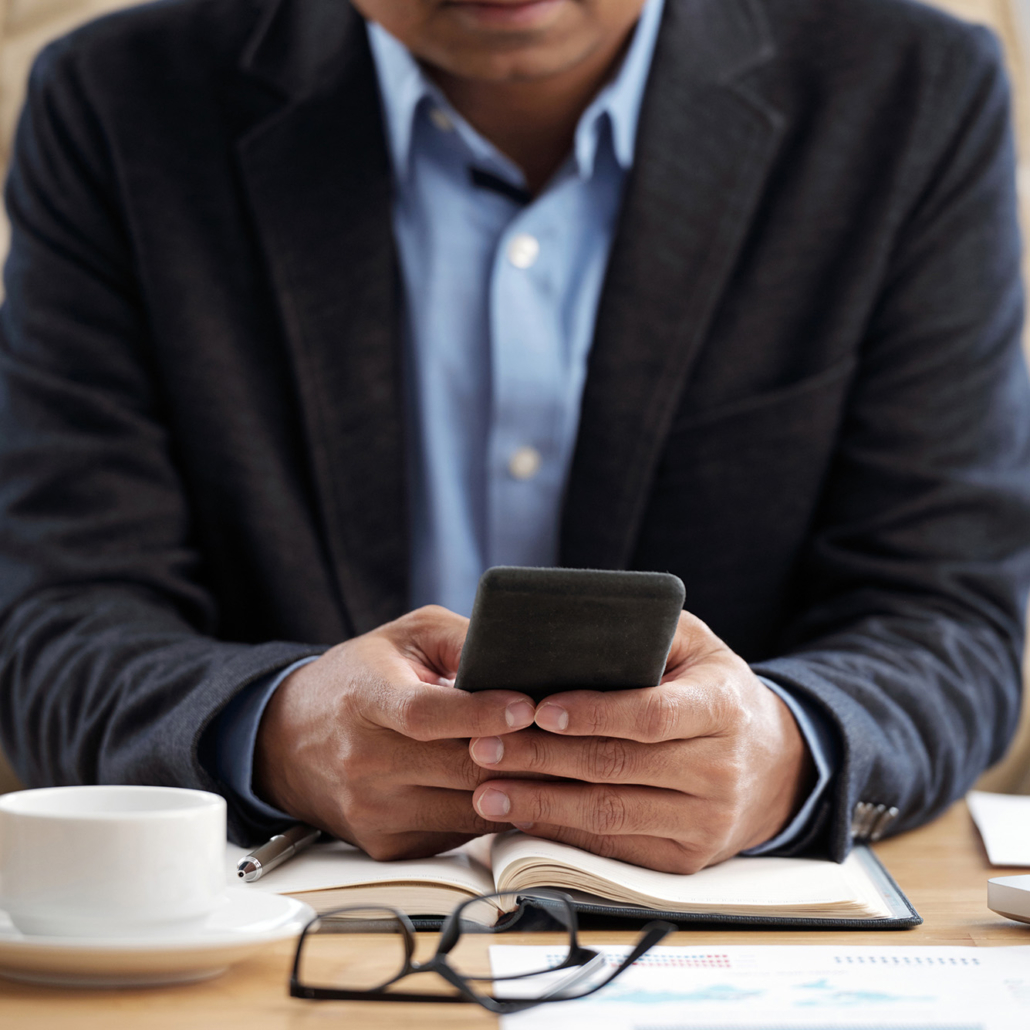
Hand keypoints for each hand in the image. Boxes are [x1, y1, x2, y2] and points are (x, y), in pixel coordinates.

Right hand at [253, 606, 535, 859]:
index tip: (527, 707)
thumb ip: (462, 640)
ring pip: (469, 809)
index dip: (480, 713)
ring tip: (552, 764)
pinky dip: (490, 813)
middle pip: (458, 768)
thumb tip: (520, 659)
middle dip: (520, 755)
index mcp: (366, 698)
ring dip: (516, 789)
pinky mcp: (386, 843)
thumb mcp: (407, 636)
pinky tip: (512, 788)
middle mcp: (364, 760)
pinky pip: (458, 834)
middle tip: (566, 738)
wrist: (289, 739)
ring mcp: (373, 809)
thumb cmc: (360, 678)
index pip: (425, 714)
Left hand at [468, 611, 814, 872]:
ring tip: (488, 789)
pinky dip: (563, 833)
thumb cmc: (714, 691)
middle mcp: (720, 769)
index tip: (540, 708)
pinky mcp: (687, 858)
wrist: (775, 765)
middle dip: (542, 757)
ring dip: (541, 803)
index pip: (652, 715)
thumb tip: (570, 627)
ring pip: (609, 815)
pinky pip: (615, 849)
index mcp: (722, 707)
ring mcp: (706, 821)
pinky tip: (523, 816)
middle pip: (617, 767)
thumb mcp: (697, 647)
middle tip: (485, 746)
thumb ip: (646, 631)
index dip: (594, 715)